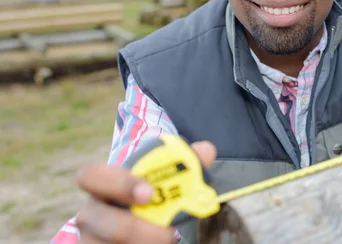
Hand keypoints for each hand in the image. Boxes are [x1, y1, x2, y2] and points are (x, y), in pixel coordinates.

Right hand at [75, 140, 216, 242]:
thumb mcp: (167, 182)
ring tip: (169, 241)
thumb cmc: (155, 199)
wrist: (146, 226)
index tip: (149, 193)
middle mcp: (91, 212)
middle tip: (169, 232)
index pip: (91, 175)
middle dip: (132, 227)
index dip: (117, 183)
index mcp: (104, 184)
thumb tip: (206, 150)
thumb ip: (186, 165)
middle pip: (92, 217)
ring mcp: (90, 237)